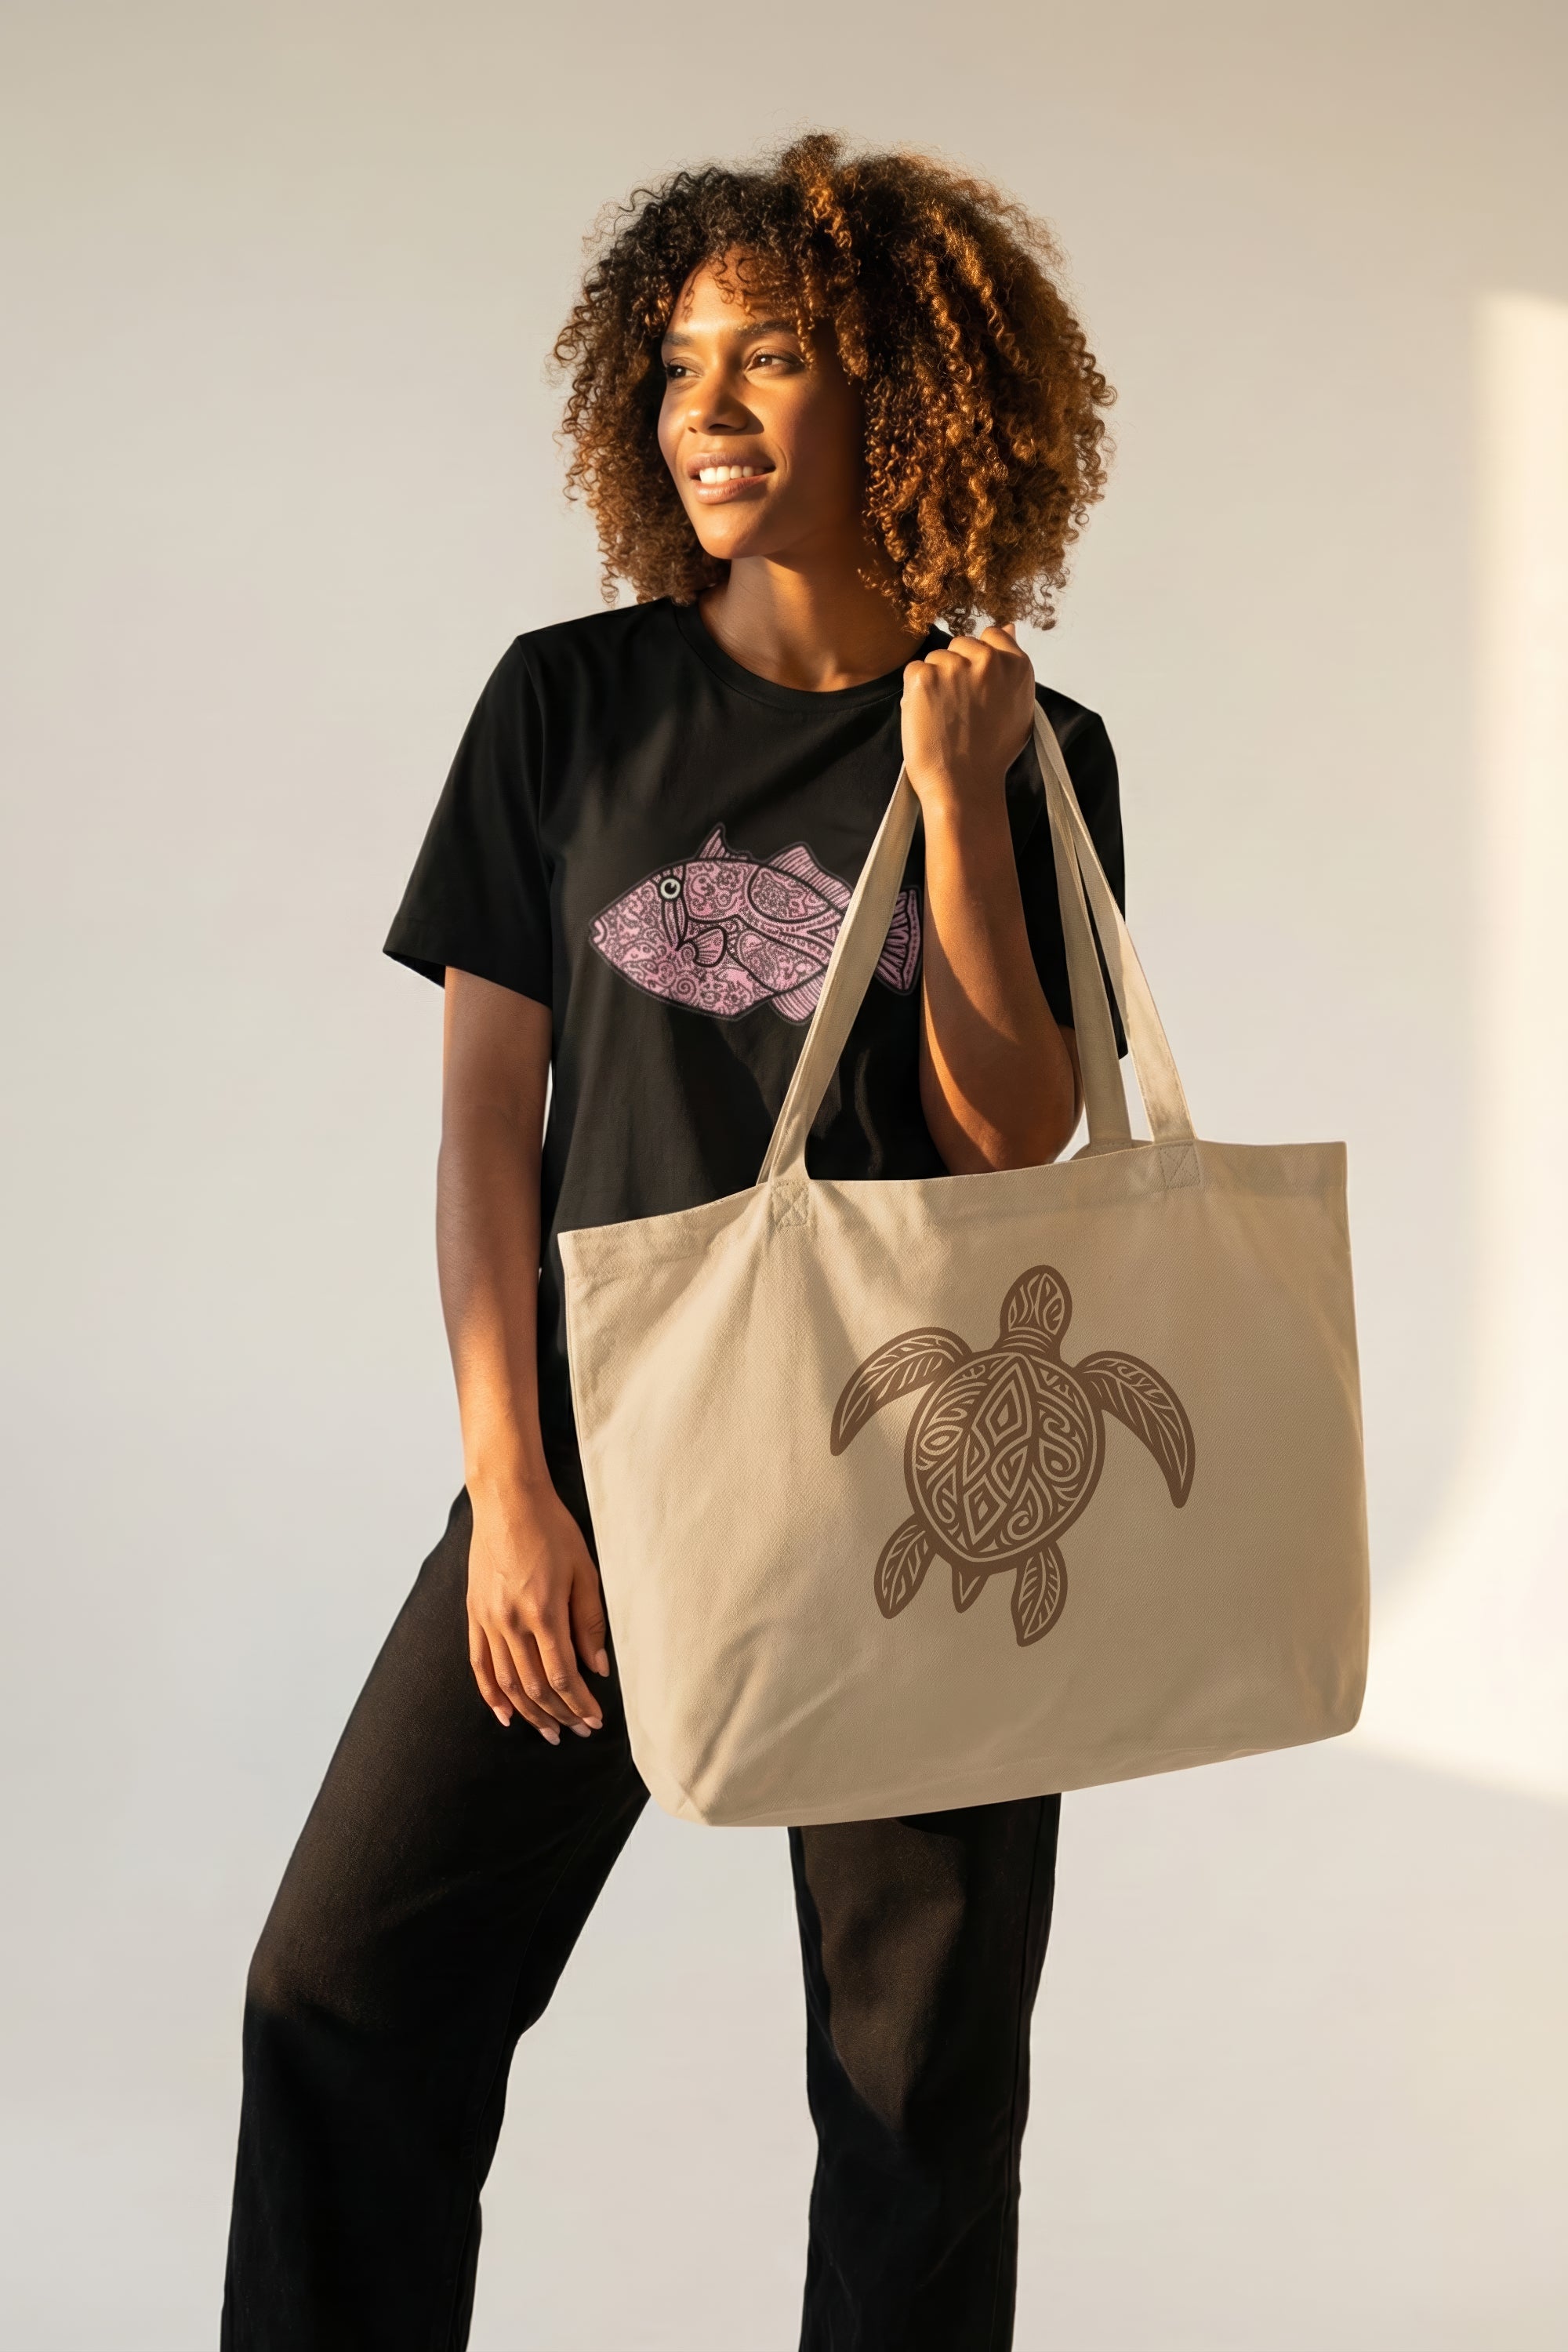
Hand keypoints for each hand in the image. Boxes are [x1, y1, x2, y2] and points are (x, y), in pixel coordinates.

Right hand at [466, 1474, 608, 1741]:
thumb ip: (590, 1622)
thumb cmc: (552, 1529)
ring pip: (507, 1682)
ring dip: (529, 1712)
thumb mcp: (584, 1571)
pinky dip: (490, 1694)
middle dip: (560, 1713)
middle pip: (535, 1686)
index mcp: (543, 1612)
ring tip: (550, 1731)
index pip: (562, 1675)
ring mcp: (488, 1620)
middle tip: (579, 1730)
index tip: (595, 1719)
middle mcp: (511, 1622)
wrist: (507, 1500)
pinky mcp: (474, 1614)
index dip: (580, 1703)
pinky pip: (479, 1664)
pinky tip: (504, 1714)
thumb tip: (598, 1667)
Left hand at [900, 625, 1035, 817]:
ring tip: (944, 717)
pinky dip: (914, 693)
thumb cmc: (991, 754)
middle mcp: (987, 660)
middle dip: (955, 669)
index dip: (978, 659)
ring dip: (934, 682)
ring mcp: (954, 667)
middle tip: (959, 708)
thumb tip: (1009, 626)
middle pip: (960, 644)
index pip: (992, 635)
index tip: (976, 684)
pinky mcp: (924, 678)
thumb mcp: (1018, 707)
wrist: (965, 785)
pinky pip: (914, 672)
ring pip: (935, 659)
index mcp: (1016, 665)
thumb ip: (1011, 666)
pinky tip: (928, 717)